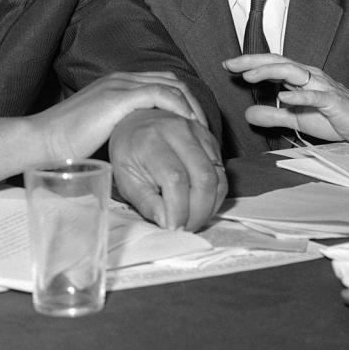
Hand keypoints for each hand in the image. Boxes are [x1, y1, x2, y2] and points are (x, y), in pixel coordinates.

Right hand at [28, 71, 208, 161]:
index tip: (192, 127)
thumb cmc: (65, 143)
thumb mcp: (98, 131)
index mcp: (115, 85)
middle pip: (170, 80)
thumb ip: (118, 128)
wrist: (43, 140)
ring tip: (199, 128)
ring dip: (189, 104)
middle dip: (191, 101)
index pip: (159, 83)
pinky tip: (186, 126)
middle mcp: (120, 79)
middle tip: (202, 127)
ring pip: (170, 84)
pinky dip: (178, 108)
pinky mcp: (119, 98)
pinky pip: (161, 95)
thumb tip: (137, 146)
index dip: (180, 101)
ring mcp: (119, 86)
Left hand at [108, 109, 225, 231]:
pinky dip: (215, 194)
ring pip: (218, 176)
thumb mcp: (125, 179)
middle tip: (187, 227)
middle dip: (199, 212)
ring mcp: (197, 132)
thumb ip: (146, 203)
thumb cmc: (130, 152)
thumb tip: (168, 224)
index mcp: (151, 140)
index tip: (174, 228)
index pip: (175, 179)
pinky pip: (222, 172)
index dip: (179, 209)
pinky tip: (200, 203)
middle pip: (203, 178)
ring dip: (210, 206)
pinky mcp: (210, 138)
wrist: (137, 121)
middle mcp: (177, 131)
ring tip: (193, 218)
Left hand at [223, 54, 348, 144]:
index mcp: (300, 79)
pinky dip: (300, 96)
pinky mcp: (334, 102)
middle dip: (253, 62)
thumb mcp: (296, 118)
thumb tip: (248, 114)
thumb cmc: (333, 117)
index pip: (271, 66)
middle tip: (230, 64)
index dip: (250, 64)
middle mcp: (309, 77)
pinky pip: (316, 96)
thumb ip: (273, 116)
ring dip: (270, 73)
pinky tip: (284, 96)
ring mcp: (322, 87)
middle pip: (278, 63)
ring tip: (250, 76)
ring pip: (294, 73)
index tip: (227, 65)